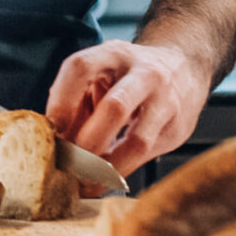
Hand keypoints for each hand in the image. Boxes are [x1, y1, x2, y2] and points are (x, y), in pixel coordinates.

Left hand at [46, 38, 210, 178]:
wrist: (184, 67)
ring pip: (137, 140)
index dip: (62, 101)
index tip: (51, 130)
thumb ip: (77, 102)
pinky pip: (147, 156)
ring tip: (84, 182)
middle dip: (87, 142)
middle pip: (114, 107)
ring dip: (106, 166)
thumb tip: (55, 143)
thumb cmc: (127, 75)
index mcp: (113, 53)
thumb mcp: (101, 73)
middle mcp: (144, 74)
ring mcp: (165, 101)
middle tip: (68, 163)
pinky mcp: (177, 128)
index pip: (82, 68)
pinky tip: (104, 179)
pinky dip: (122, 170)